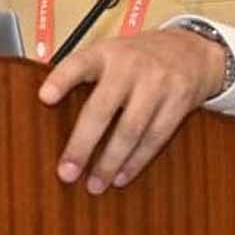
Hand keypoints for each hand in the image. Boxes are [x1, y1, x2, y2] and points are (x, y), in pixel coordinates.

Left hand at [39, 27, 226, 193]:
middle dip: (83, 144)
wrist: (191, 50)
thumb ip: (85, 75)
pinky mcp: (179, 101)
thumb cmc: (137, 57)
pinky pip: (155, 137)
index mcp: (106, 53)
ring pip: (130, 129)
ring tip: (94, 184)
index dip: (61, 79)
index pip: (79, 64)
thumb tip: (44, 105)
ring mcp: (157, 83)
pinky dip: (137, 161)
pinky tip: (121, 176)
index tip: (45, 97)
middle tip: (66, 172)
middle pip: (103, 108)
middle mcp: (130, 66)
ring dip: (110, 161)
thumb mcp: (110, 53)